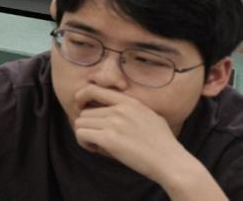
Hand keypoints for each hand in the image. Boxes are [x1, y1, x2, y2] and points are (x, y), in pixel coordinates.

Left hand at [73, 85, 189, 183]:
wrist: (172, 163)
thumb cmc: (164, 144)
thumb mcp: (151, 116)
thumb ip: (132, 110)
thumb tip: (117, 108)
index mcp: (129, 102)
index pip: (93, 89)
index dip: (81, 97)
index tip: (82, 108)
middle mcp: (119, 109)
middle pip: (85, 112)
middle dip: (88, 126)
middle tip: (98, 138)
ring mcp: (114, 123)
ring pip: (80, 123)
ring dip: (85, 135)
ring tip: (98, 144)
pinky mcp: (109, 139)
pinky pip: (81, 135)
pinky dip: (84, 142)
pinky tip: (96, 148)